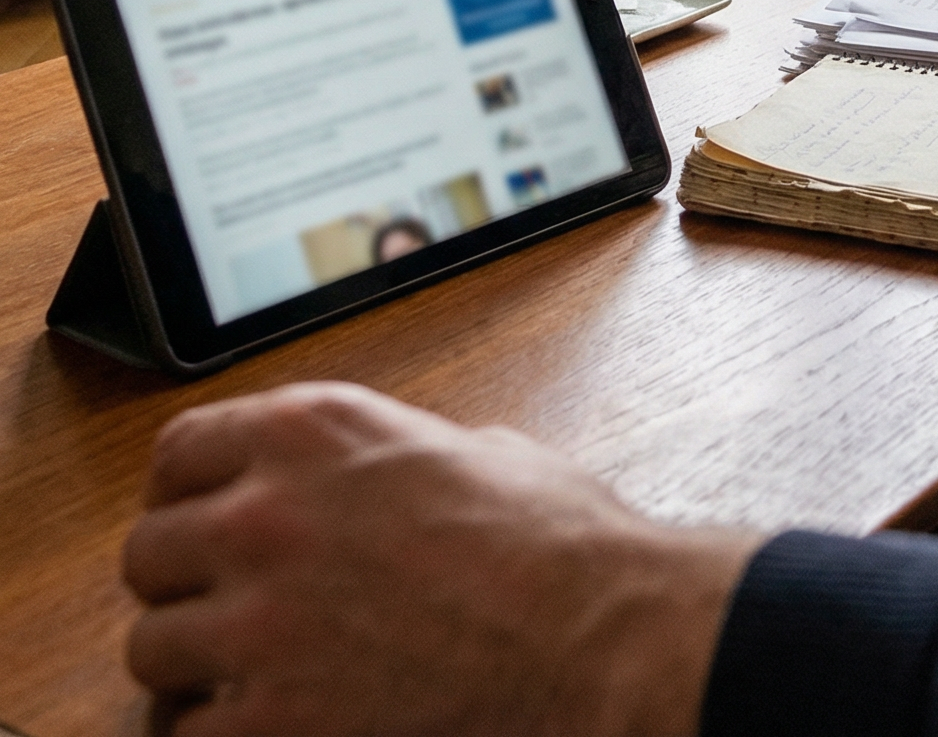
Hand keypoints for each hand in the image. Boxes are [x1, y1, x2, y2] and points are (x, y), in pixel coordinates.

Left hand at [123, 382, 760, 736]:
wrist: (591, 638)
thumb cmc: (552, 545)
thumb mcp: (474, 448)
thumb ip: (394, 455)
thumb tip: (381, 479)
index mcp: (317, 431)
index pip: (179, 452)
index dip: (188, 491)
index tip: (199, 517)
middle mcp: (267, 515)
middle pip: (146, 553)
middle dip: (186, 583)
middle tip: (228, 603)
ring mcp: (258, 622)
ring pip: (150, 648)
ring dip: (196, 664)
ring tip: (248, 671)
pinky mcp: (265, 721)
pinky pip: (183, 733)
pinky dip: (223, 729)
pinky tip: (272, 718)